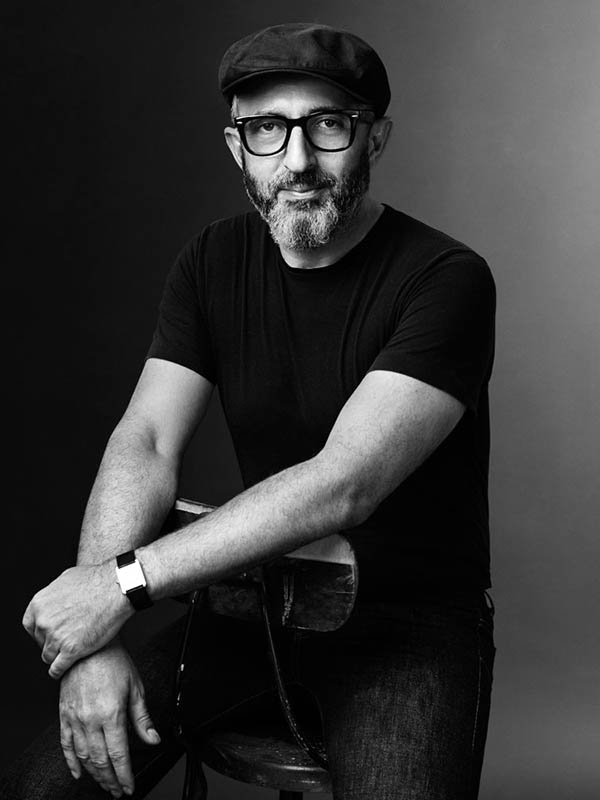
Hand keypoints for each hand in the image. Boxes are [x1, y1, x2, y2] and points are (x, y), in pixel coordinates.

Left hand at [22, 560, 133, 678]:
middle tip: (66, 638)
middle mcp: (44, 622)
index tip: (50, 632)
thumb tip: (53, 600)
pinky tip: (64, 668)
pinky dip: (58, 671)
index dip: (41, 630)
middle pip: (41, 641)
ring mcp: (57, 637)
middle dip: (51, 641)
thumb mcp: (66, 579)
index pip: (31, 625)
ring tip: (69, 652)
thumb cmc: (96, 581)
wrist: (116, 590)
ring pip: (48, 656)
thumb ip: (54, 594)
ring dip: (57, 655)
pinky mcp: (72, 650)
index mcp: (39, 604)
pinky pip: (57, 669)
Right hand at [59, 641, 160, 796]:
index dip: (125, 775)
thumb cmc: (114, 662)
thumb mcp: (136, 688)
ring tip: (104, 784)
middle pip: (100, 761)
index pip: (119, 755)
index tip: (129, 787)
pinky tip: (78, 772)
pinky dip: (71, 762)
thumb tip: (153, 739)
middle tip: (118, 790)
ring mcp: (75, 718)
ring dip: (94, 775)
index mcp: (111, 714)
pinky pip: (65, 745)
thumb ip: (143, 718)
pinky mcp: (64, 714)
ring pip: (83, 757)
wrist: (88, 646)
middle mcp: (91, 720)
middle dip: (111, 780)